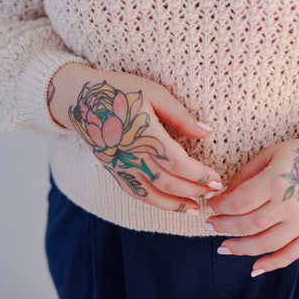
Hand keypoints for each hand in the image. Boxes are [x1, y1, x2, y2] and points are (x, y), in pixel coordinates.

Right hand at [49, 64, 222, 213]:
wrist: (81, 98)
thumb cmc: (122, 90)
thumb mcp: (155, 93)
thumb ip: (181, 116)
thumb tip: (207, 132)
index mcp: (145, 134)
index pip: (178, 163)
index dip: (200, 175)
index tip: (217, 179)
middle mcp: (132, 155)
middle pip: (168, 183)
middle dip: (194, 191)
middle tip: (215, 194)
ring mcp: (120, 166)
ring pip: (152, 194)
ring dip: (176, 204)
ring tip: (196, 208)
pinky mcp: (113, 170)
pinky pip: (136, 193)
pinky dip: (155, 202)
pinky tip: (169, 204)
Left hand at [203, 124, 298, 275]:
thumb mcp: (272, 153)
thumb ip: (247, 174)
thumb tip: (225, 193)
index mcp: (277, 181)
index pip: (240, 201)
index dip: (221, 206)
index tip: (210, 205)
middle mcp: (290, 204)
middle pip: (250, 224)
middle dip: (225, 227)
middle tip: (210, 225)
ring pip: (267, 244)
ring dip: (242, 249)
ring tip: (224, 247)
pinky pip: (292, 254)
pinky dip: (272, 264)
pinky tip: (255, 267)